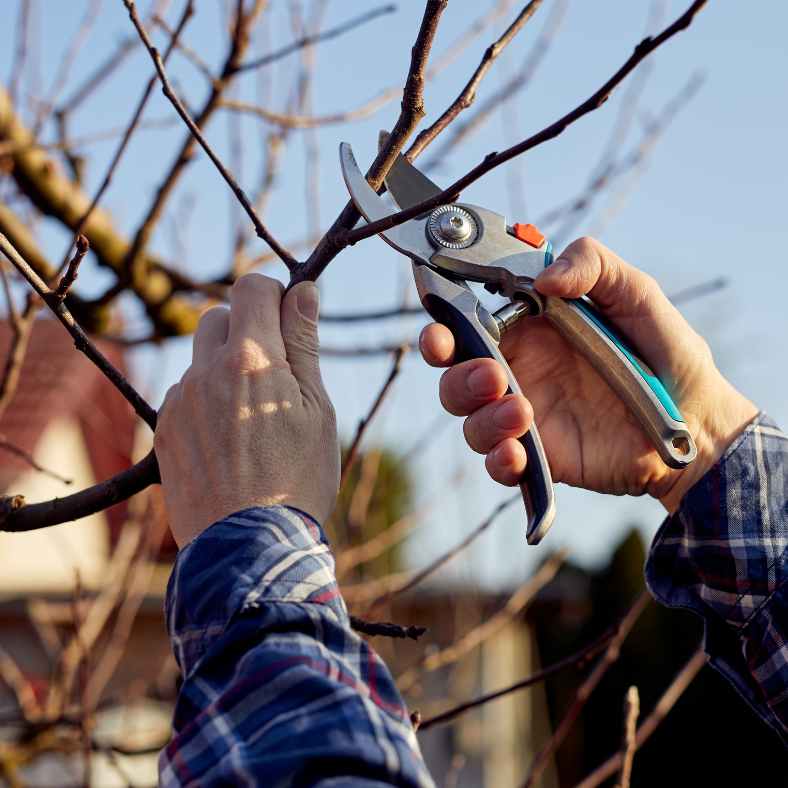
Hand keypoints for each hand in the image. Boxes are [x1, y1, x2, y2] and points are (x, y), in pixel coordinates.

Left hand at [155, 274, 338, 546]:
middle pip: (219, 316)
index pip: (251, 287)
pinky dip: (207, 399)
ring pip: (201, 358)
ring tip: (253, 417)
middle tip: (275, 372)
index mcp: (251, 360)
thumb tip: (303, 291)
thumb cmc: (297, 479)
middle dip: (247, 329)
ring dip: (225, 367)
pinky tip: (230, 439)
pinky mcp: (166, 429)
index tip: (289, 320)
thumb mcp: (316, 409)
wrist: (247, 548)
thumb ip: (304, 343)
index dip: (274, 294)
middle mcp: (206, 371)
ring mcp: (180, 401)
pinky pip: (186, 393)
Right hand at [420, 237, 757, 511]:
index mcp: (528, 329)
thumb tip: (544, 278)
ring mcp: (524, 416)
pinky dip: (498, 460)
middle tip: (489, 374)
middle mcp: (517, 371)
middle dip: (454, 374)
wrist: (698, 420)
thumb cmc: (666, 352)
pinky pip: (499, 463)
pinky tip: (517, 453)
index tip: (438, 327)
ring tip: (521, 411)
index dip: (442, 324)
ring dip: (481, 416)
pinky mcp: (539, 455)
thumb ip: (593, 265)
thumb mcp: (636, 294)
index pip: (466, 323)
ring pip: (469, 420)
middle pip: (454, 375)